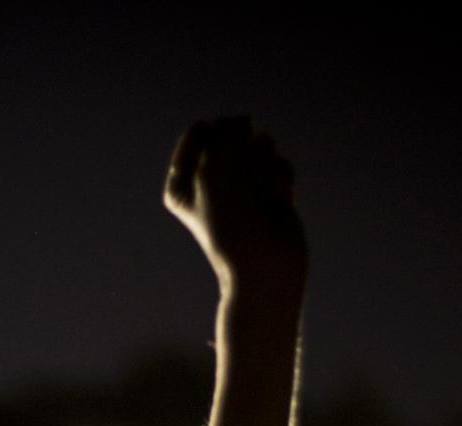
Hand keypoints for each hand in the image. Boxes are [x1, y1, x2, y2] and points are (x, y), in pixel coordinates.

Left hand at [164, 116, 306, 296]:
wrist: (264, 266)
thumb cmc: (230, 223)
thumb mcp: (215, 171)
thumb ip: (227, 134)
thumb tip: (248, 123)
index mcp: (181, 181)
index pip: (200, 132)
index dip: (216, 139)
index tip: (220, 163)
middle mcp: (208, 182)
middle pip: (232, 136)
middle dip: (242, 155)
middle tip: (241, 188)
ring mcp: (241, 185)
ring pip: (259, 145)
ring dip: (264, 167)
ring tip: (260, 197)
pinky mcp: (269, 190)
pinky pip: (278, 162)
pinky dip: (279, 178)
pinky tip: (276, 202)